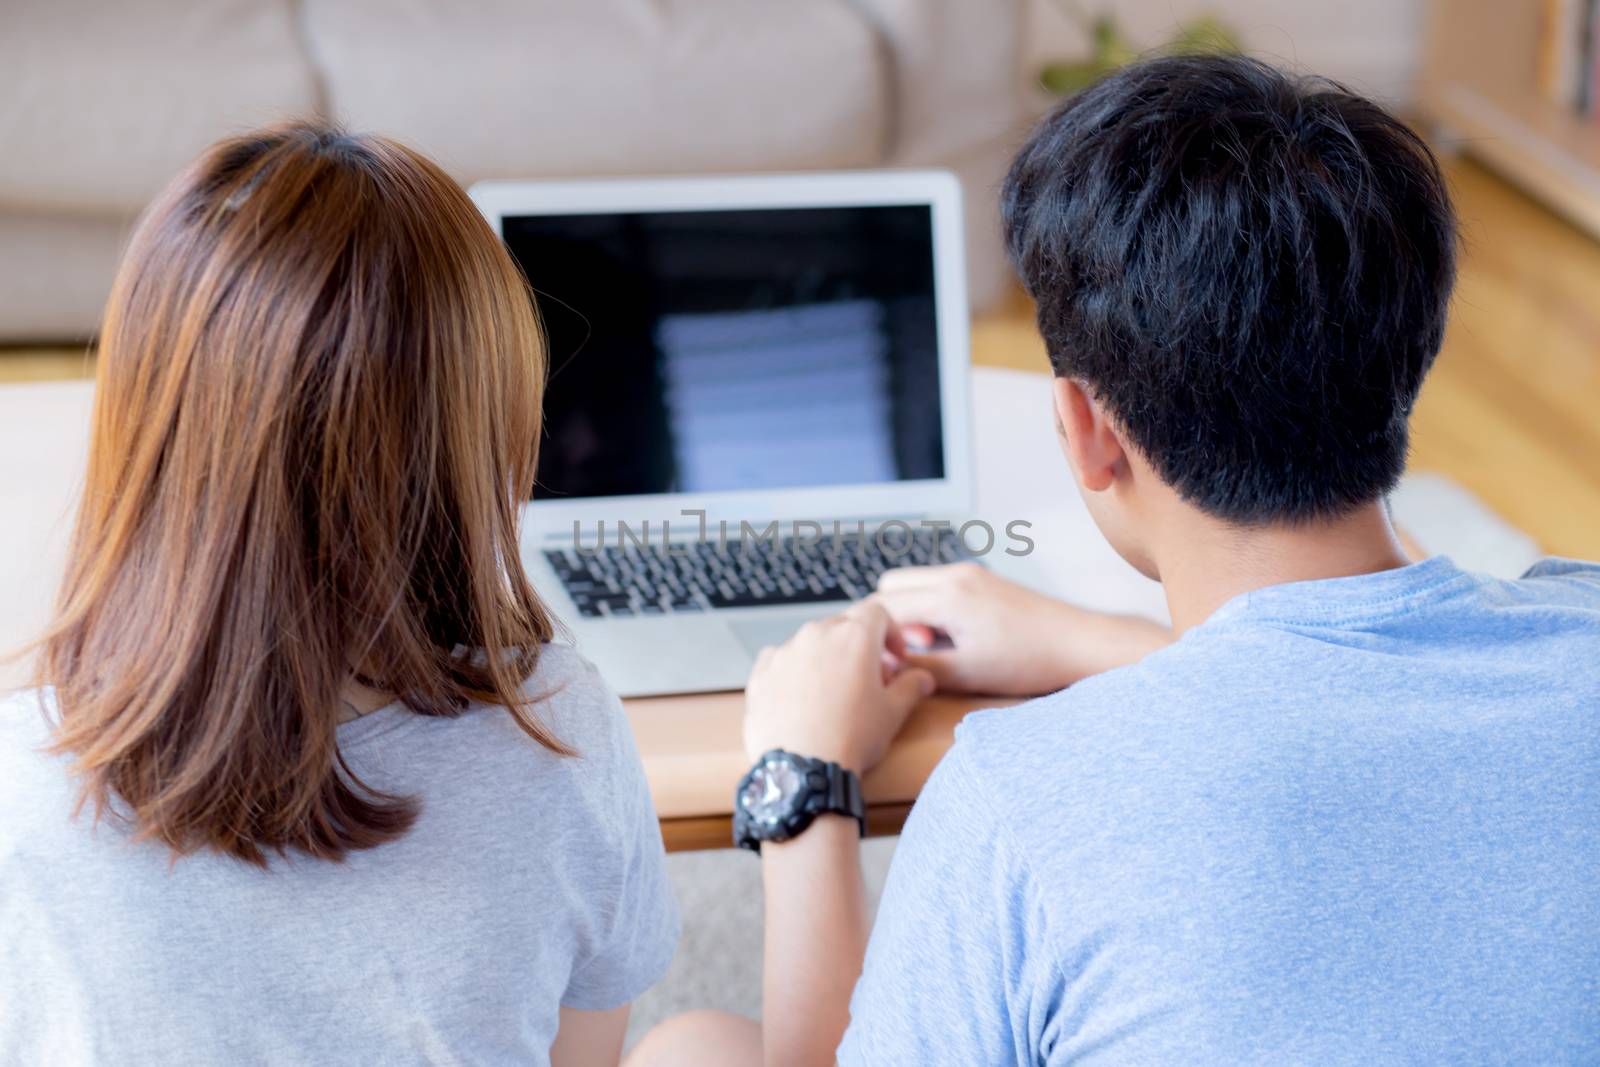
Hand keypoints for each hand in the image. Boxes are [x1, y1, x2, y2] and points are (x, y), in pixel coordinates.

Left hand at [744, 598, 936, 773]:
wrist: (802, 769)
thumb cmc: (849, 739)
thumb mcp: (892, 713)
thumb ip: (911, 687)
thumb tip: (922, 679)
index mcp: (854, 637)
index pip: (877, 612)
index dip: (890, 631)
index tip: (894, 655)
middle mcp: (817, 635)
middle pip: (843, 626)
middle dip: (860, 647)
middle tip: (869, 680)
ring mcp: (785, 652)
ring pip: (811, 643)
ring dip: (827, 659)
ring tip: (835, 694)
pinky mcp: (762, 673)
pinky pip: (781, 660)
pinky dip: (795, 671)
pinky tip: (803, 699)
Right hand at [875, 562, 1170, 695]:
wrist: (1079, 644)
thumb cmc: (1029, 661)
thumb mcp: (965, 674)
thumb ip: (916, 667)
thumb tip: (882, 665)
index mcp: (948, 594)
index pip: (882, 606)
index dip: (877, 637)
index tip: (891, 663)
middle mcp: (956, 574)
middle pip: (891, 585)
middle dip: (890, 619)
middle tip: (914, 652)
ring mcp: (971, 573)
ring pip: (914, 584)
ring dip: (912, 614)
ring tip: (936, 648)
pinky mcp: (983, 580)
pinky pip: (937, 586)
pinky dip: (932, 609)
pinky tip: (955, 638)